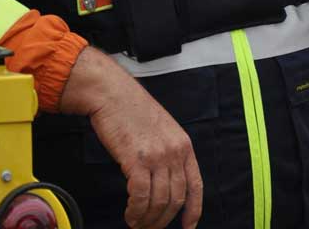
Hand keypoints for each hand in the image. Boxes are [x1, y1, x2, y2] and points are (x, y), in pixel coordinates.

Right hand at [60, 47, 202, 228]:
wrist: (112, 93)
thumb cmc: (132, 109)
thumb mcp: (162, 127)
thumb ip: (168, 151)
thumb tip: (165, 181)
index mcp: (183, 144)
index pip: (195, 185)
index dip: (193, 210)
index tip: (188, 226)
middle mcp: (174, 151)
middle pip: (176, 199)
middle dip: (163, 220)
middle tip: (150, 227)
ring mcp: (157, 156)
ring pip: (159, 202)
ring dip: (147, 219)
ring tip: (136, 222)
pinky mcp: (137, 160)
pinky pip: (141, 197)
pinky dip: (136, 211)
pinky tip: (130, 213)